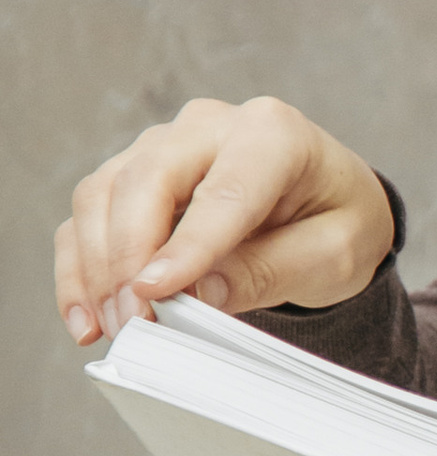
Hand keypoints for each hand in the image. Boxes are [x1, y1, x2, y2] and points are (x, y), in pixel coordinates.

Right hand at [57, 95, 396, 343]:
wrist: (330, 204)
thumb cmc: (338, 220)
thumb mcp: (332, 255)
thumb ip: (268, 271)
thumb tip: (196, 295)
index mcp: (274, 133)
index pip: (224, 189)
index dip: (187, 244)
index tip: (156, 294)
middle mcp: (210, 126)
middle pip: (145, 179)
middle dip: (128, 257)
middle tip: (133, 323)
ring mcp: (164, 146)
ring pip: (103, 193)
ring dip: (96, 267)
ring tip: (113, 329)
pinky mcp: (133, 175)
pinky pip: (88, 216)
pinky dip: (79, 269)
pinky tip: (87, 319)